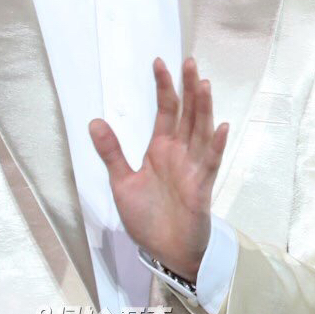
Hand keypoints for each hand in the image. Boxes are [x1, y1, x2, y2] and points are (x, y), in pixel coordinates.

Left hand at [89, 56, 228, 281]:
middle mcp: (180, 152)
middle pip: (187, 113)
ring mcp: (193, 167)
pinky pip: (210, 162)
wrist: (166, 251)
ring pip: (200, 131)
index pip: (165, 110)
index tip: (160, 62)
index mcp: (161, 147)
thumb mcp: (122, 182)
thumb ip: (111, 152)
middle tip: (190, 61)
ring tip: (204, 84)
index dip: (163, 86)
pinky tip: (221, 127)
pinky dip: (216, 145)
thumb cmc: (147, 217)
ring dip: (203, 108)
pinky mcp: (202, 186)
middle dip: (188, 88)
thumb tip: (94, 121)